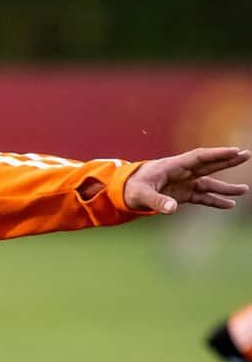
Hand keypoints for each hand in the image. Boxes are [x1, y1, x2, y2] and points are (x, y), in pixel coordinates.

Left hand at [124, 146, 250, 213]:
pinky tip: (229, 205)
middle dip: (227, 161)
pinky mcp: (182, 195)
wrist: (122, 191)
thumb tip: (172, 209)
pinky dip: (215, 201)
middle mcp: (181, 173)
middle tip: (247, 155)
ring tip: (244, 190)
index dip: (216, 154)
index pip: (199, 158)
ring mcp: (183, 183)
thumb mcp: (141, 195)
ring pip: (209, 183)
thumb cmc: (130, 188)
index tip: (234, 151)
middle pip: (208, 165)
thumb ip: (157, 201)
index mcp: (173, 166)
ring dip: (225, 187)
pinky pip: (202, 197)